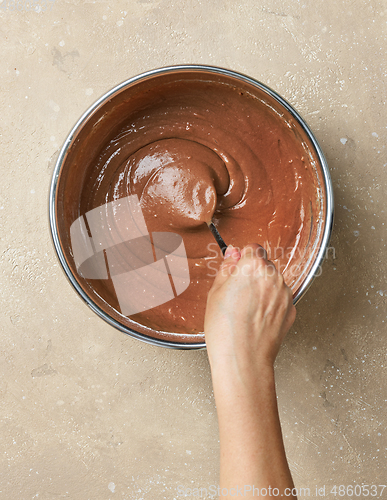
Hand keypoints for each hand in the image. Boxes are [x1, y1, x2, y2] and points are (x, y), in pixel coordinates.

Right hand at [205, 243, 295, 379]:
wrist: (243, 359)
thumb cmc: (226, 330)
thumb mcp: (215, 293)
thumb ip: (227, 268)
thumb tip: (233, 254)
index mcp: (253, 266)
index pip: (253, 248)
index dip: (242, 259)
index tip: (237, 269)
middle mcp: (273, 277)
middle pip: (264, 265)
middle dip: (252, 274)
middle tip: (237, 294)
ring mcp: (285, 294)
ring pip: (273, 283)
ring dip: (262, 290)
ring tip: (245, 310)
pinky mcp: (291, 310)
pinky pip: (279, 299)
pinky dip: (270, 305)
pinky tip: (256, 319)